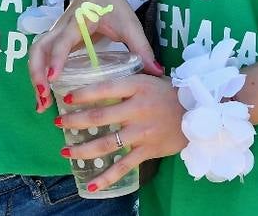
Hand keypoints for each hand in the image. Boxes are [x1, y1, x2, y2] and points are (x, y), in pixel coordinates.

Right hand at [28, 0, 161, 111]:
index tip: (53, 79)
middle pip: (39, 48)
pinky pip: (41, 56)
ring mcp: (56, 32)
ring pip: (36, 53)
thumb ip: (142, 48)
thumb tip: (157, 73)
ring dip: (35, 77)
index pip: (62, 39)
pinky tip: (45, 95)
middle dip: (37, 73)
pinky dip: (39, 74)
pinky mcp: (56, 39)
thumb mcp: (130, 24)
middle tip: (44, 99)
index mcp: (79, 20)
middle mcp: (61, 26)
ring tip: (42, 104)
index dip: (56, 58)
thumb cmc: (114, 5)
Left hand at [56, 72, 186, 191]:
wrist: (200, 113)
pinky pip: (124, 166)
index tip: (66, 97)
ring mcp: (142, 132)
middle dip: (75, 121)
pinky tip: (91, 183)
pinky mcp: (148, 151)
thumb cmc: (168, 92)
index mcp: (136, 87)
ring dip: (83, 149)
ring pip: (107, 143)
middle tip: (58, 123)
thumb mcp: (147, 78)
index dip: (84, 93)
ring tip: (65, 151)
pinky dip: (107, 177)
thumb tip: (96, 73)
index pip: (105, 88)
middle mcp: (137, 109)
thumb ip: (124, 81)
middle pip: (100, 116)